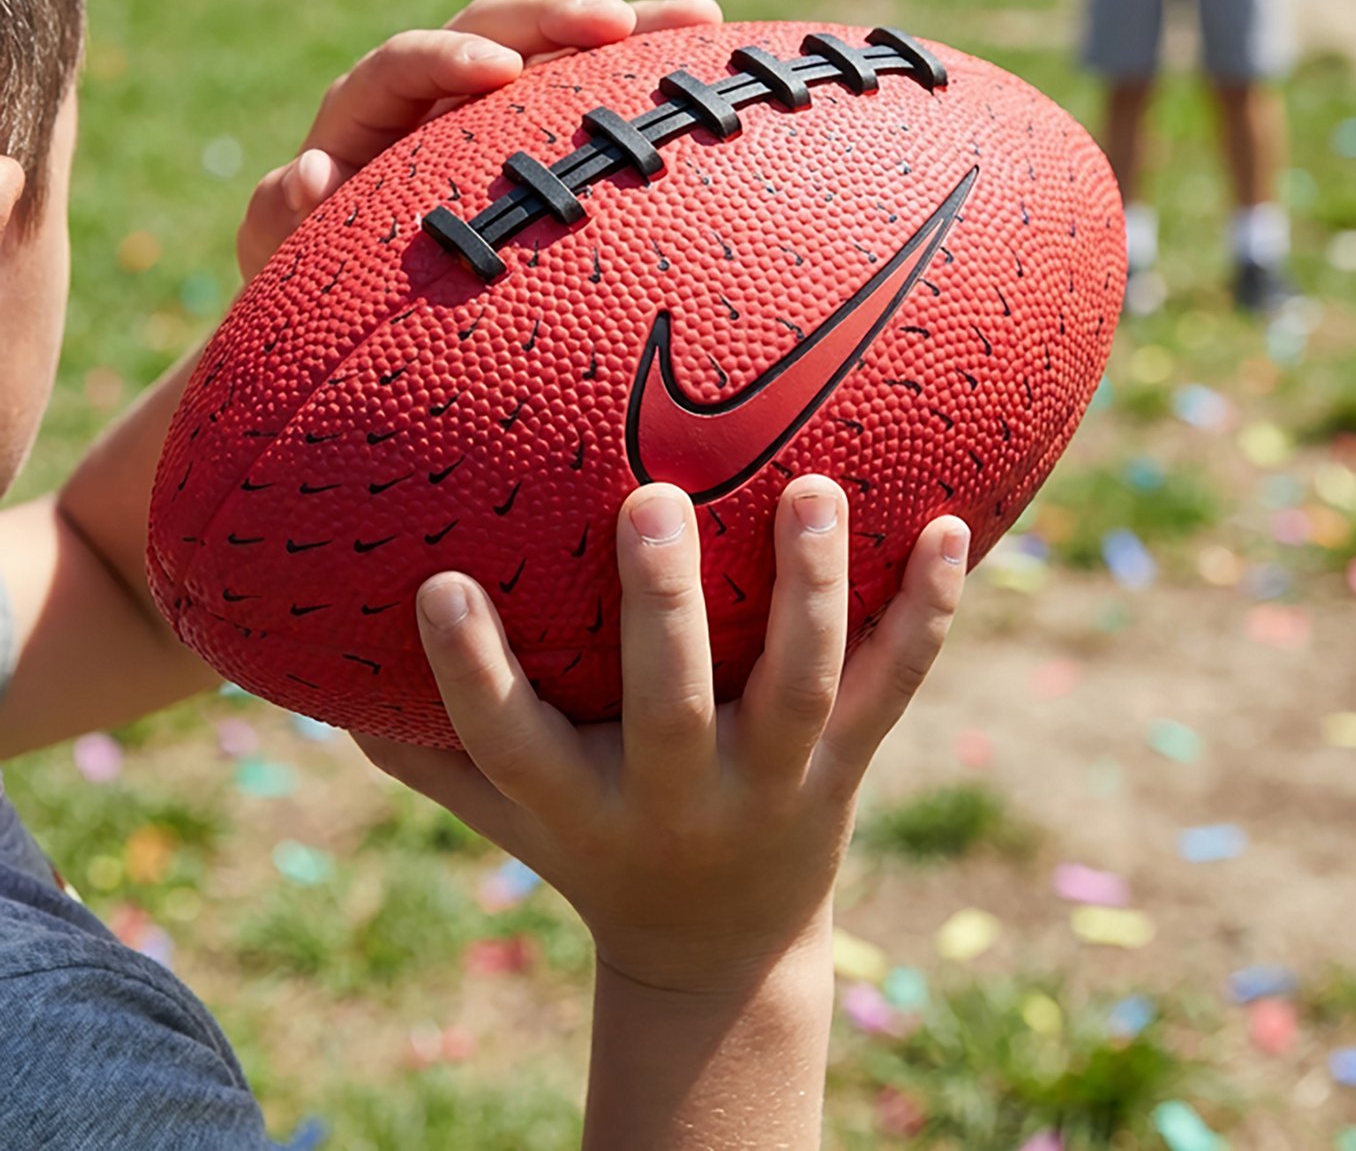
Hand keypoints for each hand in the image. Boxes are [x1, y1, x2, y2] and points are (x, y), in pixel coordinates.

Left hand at [235, 0, 722, 281]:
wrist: (361, 317)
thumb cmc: (318, 291)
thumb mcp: (286, 262)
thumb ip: (281, 223)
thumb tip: (312, 172)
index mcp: (372, 112)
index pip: (408, 62)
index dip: (450, 56)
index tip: (499, 71)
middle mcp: (440, 97)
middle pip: (499, 26)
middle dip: (558, 17)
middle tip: (619, 25)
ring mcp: (505, 117)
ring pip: (566, 54)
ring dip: (632, 31)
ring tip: (703, 23)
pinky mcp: (554, 144)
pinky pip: (602, 101)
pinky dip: (651, 86)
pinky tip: (717, 77)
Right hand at [357, 478, 968, 993]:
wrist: (720, 951)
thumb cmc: (594, 851)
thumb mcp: (508, 815)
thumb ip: (427, 747)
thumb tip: (318, 668)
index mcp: (582, 804)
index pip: (509, 742)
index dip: (471, 673)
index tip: (442, 584)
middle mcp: (678, 795)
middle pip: (667, 705)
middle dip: (661, 608)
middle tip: (652, 500)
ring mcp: (776, 781)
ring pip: (799, 686)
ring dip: (810, 588)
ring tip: (815, 488)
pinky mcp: (848, 764)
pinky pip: (894, 685)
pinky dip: (928, 612)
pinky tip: (954, 529)